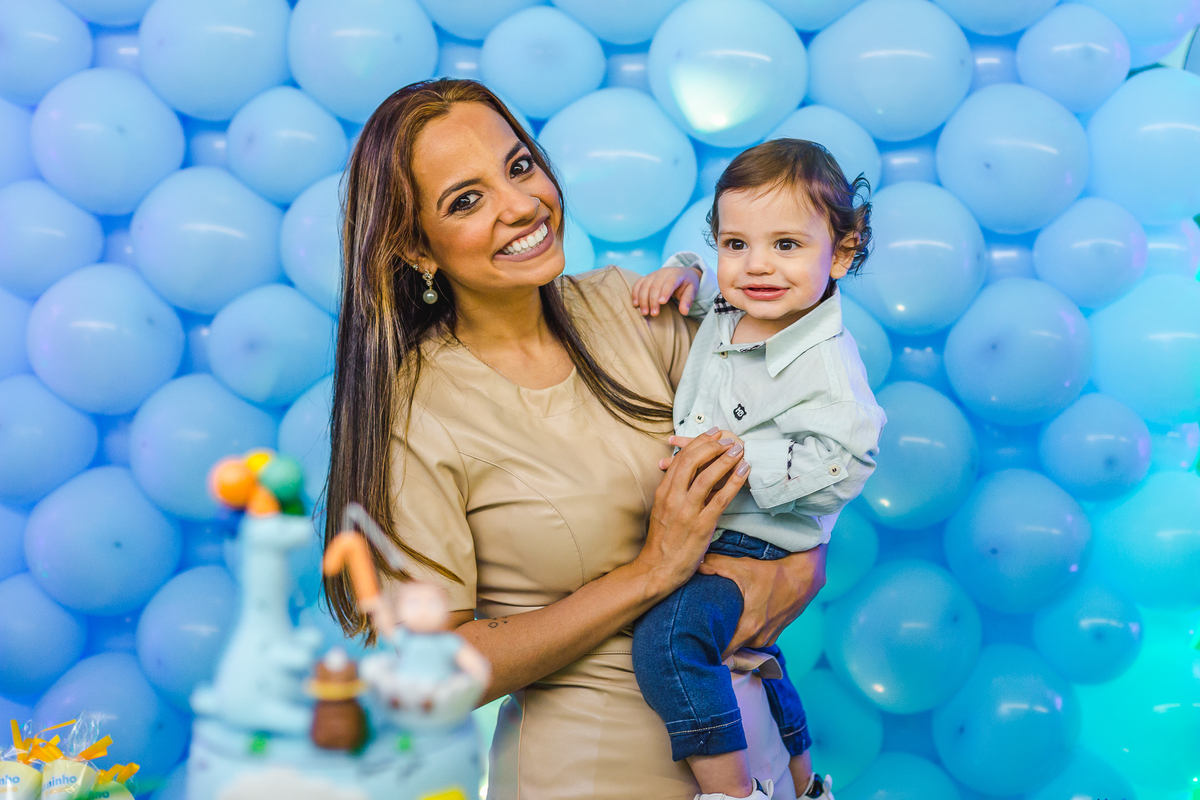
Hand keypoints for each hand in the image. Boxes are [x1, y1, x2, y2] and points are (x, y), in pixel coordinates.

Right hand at [631, 266, 701, 315]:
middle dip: (653, 300)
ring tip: (644, 312)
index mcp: (676, 274)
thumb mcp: (692, 290)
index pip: (670, 282)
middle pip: (655, 285)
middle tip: (653, 314)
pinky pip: (638, 283)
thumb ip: (688, 300)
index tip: (662, 303)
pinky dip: (635, 293)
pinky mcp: (647, 277)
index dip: (665, 291)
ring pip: (645, 285)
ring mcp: (654, 274)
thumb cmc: (687, 284)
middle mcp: (663, 272)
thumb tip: (684, 312)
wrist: (682, 273)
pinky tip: (636, 304)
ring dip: (643, 299)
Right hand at [636, 429, 749, 600]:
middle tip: (728, 438)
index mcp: (663, 493)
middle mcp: (673, 498)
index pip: (681, 459)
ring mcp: (687, 511)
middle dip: (712, 445)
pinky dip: (733, 482)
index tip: (712, 434)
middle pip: (692, 461)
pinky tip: (744, 472)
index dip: (698, 443)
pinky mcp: (701, 525)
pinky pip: (720, 499)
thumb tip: (688, 477)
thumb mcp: (662, 512)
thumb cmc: (662, 542)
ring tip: (739, 450)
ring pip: (707, 476)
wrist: (657, 569)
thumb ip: (673, 494)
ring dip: (725, 459)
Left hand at [698, 544, 827, 657]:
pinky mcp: (776, 634)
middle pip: (732, 651)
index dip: (708, 651)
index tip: (695, 647)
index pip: (723, 653)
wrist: (804, 577)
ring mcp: (769, 638)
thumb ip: (715, 565)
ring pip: (744, 646)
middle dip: (717, 645)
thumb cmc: (772, 573)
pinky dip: (747, 636)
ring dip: (734, 640)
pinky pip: (755, 641)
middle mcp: (759, 638)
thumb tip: (695, 564)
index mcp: (748, 627)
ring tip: (717, 631)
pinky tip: (738, 625)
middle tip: (699, 638)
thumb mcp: (742, 567)